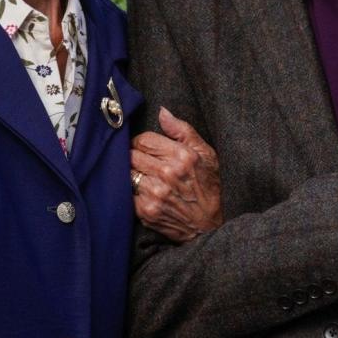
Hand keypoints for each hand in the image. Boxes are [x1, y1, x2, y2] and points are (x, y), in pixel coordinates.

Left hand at [131, 107, 222, 241]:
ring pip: (127, 173)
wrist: (209, 226)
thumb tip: (162, 111)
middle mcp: (167, 173)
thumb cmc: (209, 187)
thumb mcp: (206, 154)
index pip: (143, 139)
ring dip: (133, 175)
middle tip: (144, 164)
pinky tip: (145, 194)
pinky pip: (127, 193)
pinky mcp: (146, 211)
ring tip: (145, 179)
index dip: (142, 143)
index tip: (146, 149)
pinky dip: (132, 192)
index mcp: (182, 156)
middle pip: (132, 155)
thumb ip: (182, 130)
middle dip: (136, 157)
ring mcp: (155, 193)